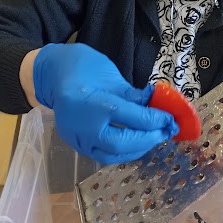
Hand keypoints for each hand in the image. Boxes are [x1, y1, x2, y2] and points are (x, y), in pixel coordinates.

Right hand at [32, 43, 178, 163]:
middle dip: (148, 138)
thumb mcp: (111, 75)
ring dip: (138, 148)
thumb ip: (133, 95)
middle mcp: (83, 126)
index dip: (154, 119)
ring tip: (154, 137)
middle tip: (166, 131)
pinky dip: (122, 152)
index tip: (170, 118)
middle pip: (122, 143)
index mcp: (93, 103)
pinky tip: (136, 142)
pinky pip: (102, 155)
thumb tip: (157, 106)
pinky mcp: (76, 146)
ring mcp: (77, 139)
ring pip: (112, 155)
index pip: (131, 117)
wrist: (52, 74)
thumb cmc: (83, 67)